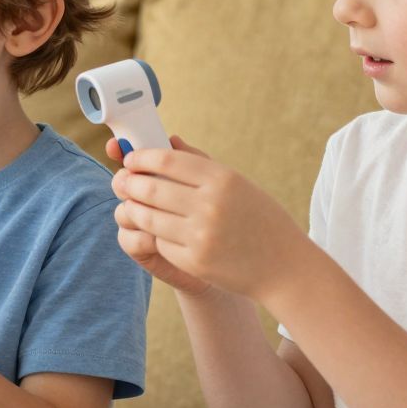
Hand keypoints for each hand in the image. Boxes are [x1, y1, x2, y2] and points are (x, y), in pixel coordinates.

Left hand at [112, 145, 305, 302]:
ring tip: (132, 205)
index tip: (131, 159)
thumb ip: (201, 162)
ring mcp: (201, 236)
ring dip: (133, 210)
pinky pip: (159, 243)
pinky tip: (158, 232)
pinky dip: (155, 236)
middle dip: (128, 184)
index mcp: (222, 179)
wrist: (284, 267)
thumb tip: (169, 140)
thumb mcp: (239, 183)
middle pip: (149, 188)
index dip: (140, 158)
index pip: (165, 160)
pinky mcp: (194, 262)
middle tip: (122, 182)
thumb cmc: (261, 220)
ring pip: (147, 218)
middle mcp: (210, 205)